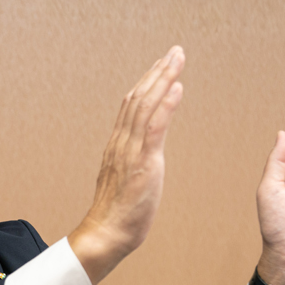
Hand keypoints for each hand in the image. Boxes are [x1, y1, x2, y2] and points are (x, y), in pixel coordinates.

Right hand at [69, 46, 185, 284]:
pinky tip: (177, 87)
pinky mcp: (142, 162)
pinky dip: (166, 104)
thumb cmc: (118, 214)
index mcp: (118, 145)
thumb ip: (131, 161)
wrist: (107, 233)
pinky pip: (154, 127)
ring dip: (164, 79)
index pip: (132, 105)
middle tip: (175, 51)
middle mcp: (121, 142)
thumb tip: (141, 154)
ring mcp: (131, 150)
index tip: (162, 66)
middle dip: (158, 71)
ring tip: (178, 59)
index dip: (148, 82)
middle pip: (139, 97)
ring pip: (146, 105)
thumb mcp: (125, 180)